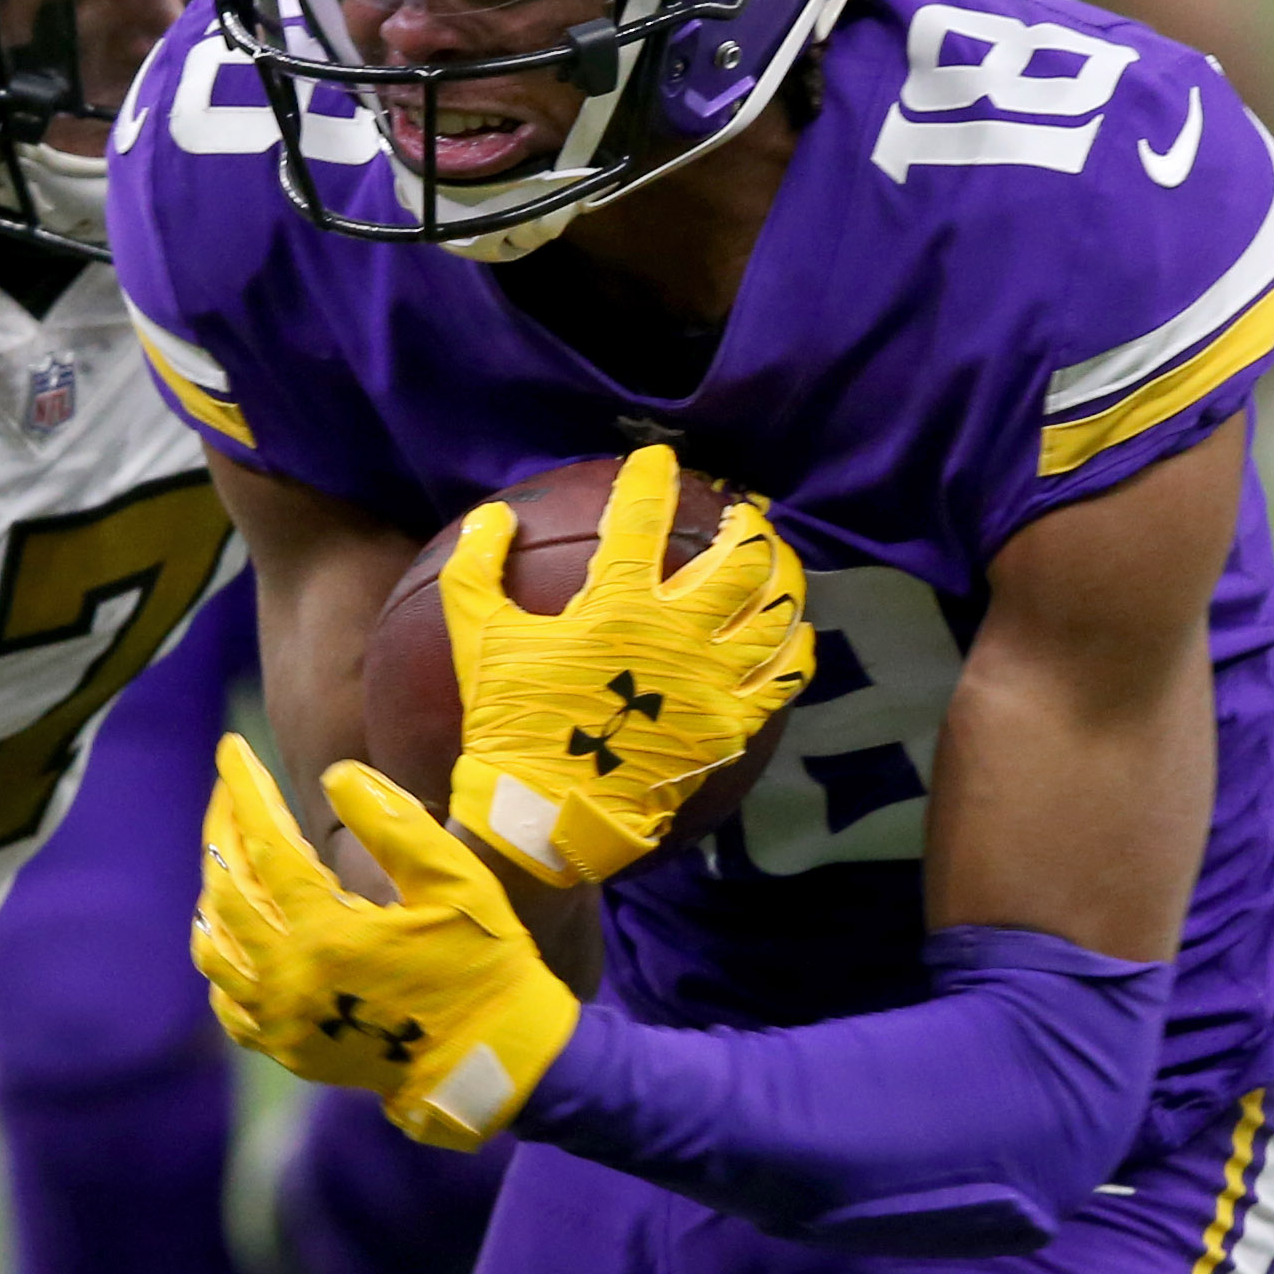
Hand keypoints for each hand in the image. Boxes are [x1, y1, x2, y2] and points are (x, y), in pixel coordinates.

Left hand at [196, 743, 578, 1147]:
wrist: (494, 1062)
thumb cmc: (484, 963)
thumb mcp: (454, 883)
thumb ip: (393, 823)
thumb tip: (335, 776)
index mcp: (328, 936)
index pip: (266, 844)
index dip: (246, 789)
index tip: (231, 746)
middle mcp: (288, 982)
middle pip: (226, 887)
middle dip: (223, 826)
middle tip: (230, 787)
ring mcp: (281, 1022)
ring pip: (213, 944)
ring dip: (214, 889)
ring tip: (230, 850)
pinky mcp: (287, 1050)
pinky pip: (227, 999)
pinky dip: (222, 954)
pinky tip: (235, 928)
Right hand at [442, 447, 814, 886]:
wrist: (548, 814)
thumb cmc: (511, 724)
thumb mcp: (477, 639)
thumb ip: (476, 570)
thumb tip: (491, 515)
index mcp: (617, 605)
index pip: (641, 518)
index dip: (652, 478)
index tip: (659, 459)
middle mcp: (678, 633)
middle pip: (739, 560)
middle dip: (747, 527)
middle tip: (743, 517)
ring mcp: (713, 680)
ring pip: (774, 612)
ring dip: (781, 579)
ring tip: (778, 564)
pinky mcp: (731, 723)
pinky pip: (784, 677)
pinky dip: (796, 648)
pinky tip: (796, 635)